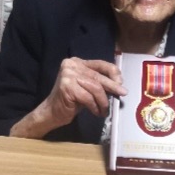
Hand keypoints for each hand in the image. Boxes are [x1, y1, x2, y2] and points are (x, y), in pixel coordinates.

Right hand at [10, 58, 125, 138]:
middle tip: (122, 93)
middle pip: (98, 76)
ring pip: (95, 87)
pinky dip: (95, 106)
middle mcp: (71, 65)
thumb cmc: (71, 101)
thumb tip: (119, 83)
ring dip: (103, 101)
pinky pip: (88, 97)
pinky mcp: (67, 87)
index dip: (113, 72)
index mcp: (77, 61)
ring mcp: (68, 75)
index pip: (100, 64)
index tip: (121, 82)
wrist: (51, 113)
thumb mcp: (87, 87)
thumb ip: (98, 81)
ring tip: (105, 110)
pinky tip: (97, 112)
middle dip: (112, 86)